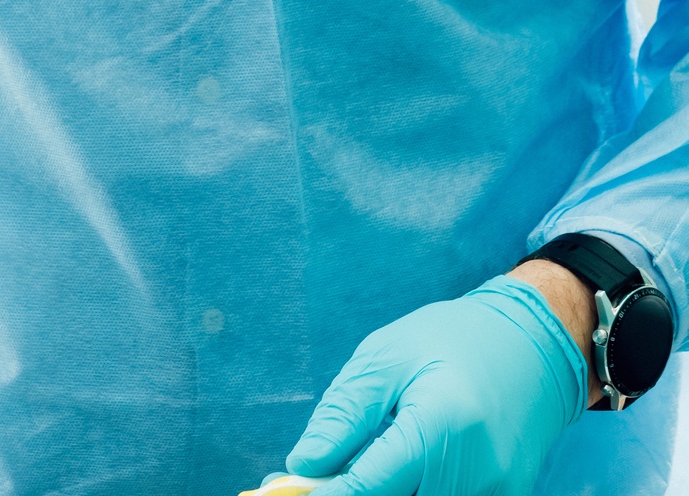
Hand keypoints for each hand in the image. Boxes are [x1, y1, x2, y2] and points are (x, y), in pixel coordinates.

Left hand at [286, 277, 587, 494]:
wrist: (535, 345)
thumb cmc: (453, 339)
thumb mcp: (387, 356)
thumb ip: (345, 415)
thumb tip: (303, 464)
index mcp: (443, 426)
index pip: (369, 485)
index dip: (325, 494)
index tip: (284, 490)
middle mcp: (477, 474)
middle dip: (350, 495)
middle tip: (310, 481)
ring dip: (382, 492)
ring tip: (356, 464)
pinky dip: (414, 491)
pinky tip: (398, 470)